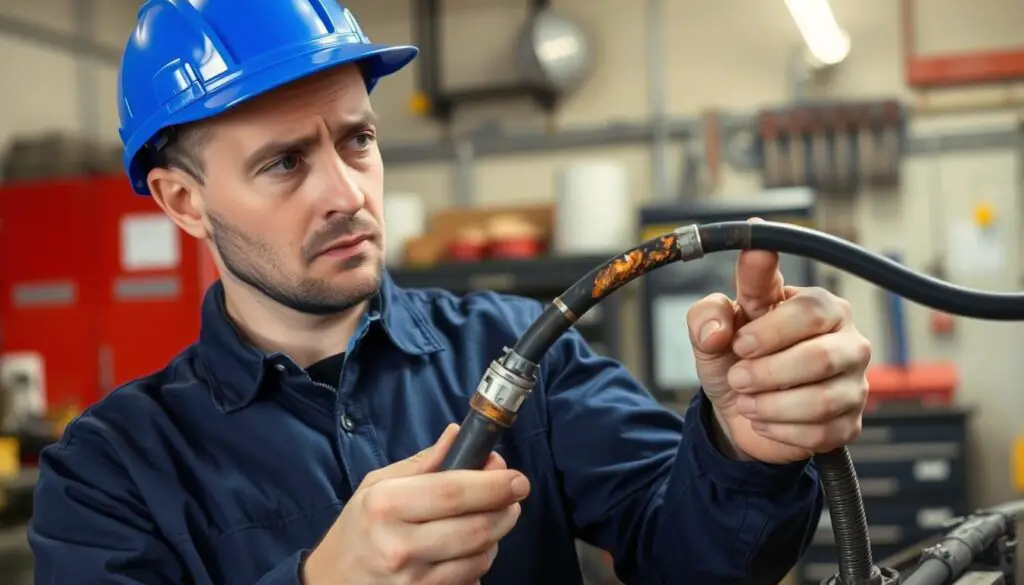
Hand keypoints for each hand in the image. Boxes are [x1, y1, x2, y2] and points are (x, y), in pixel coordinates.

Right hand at [302, 424, 530, 584]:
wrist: (331, 582)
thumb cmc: (358, 528)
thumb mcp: (377, 485)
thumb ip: (422, 463)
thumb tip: (457, 434)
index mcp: (386, 505)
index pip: (454, 492)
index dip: (493, 485)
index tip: (517, 479)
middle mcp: (399, 545)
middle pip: (476, 527)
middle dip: (506, 509)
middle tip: (512, 498)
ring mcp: (412, 581)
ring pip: (480, 556)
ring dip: (495, 536)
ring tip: (485, 521)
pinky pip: (470, 580)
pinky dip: (478, 562)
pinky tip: (467, 550)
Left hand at [685, 220, 871, 464]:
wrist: (739, 407)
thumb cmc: (736, 357)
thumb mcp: (711, 329)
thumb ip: (707, 315)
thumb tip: (717, 332)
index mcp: (817, 304)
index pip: (810, 308)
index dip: (770, 329)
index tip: (739, 342)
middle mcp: (847, 339)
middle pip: (820, 357)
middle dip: (766, 373)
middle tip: (738, 377)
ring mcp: (855, 383)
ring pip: (822, 400)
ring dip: (771, 405)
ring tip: (746, 401)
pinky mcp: (850, 423)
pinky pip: (821, 433)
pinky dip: (780, 430)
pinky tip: (763, 421)